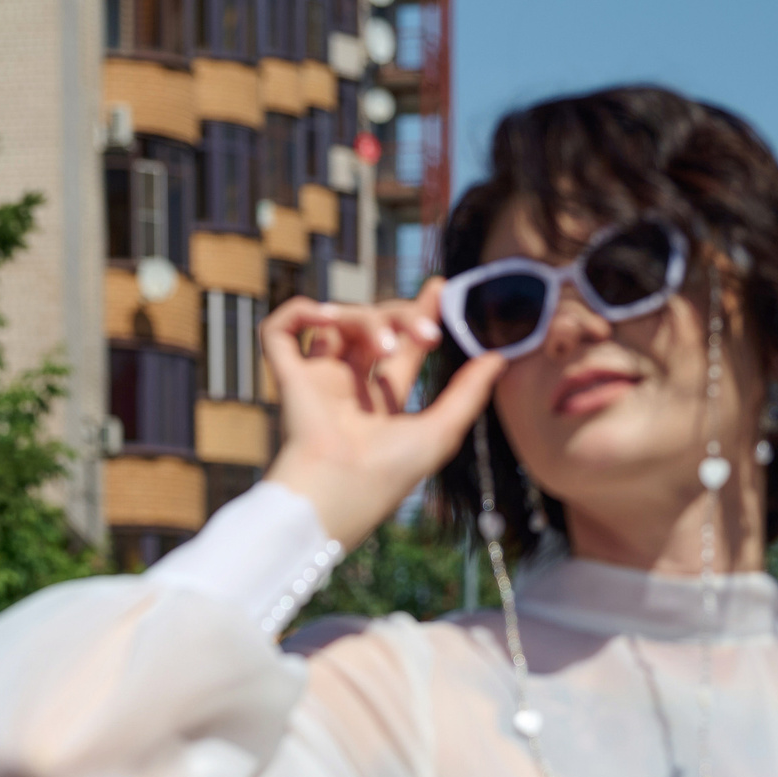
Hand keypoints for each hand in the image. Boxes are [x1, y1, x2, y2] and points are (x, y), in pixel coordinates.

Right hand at [259, 278, 508, 549]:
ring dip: (365, 318)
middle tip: (426, 336)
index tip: (439, 286)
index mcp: (381, 400)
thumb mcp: (441, 431)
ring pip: (336, 321)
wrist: (339, 490)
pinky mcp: (288, 378)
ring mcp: (317, 380)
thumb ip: (468, 393)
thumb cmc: (388, 474)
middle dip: (401, 317)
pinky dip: (299, 312)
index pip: (400, 344)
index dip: (418, 313)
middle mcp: (348, 386)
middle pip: (373, 325)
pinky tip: (325, 316)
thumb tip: (498, 358)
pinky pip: (279, 331)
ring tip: (384, 347)